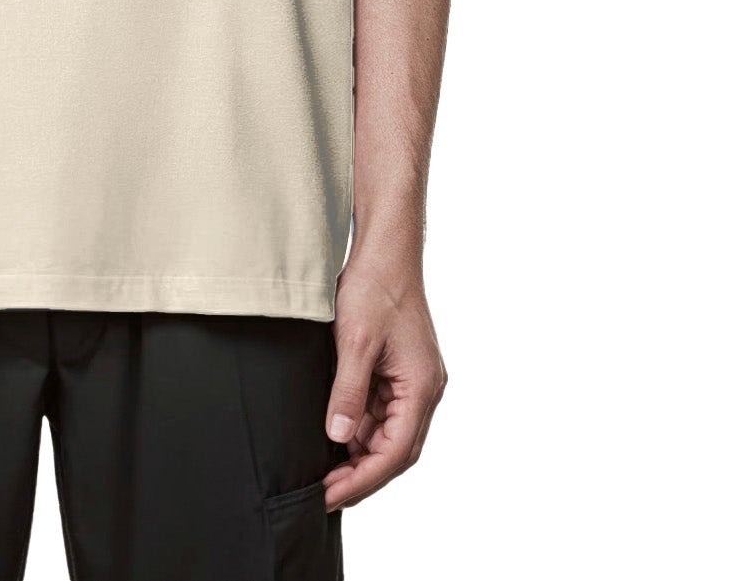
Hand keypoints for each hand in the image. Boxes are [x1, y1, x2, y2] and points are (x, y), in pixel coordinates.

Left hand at [323, 249, 447, 510]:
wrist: (385, 251)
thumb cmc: (374, 289)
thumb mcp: (354, 342)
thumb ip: (348, 393)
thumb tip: (337, 437)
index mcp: (421, 388)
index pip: (395, 453)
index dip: (363, 480)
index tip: (330, 495)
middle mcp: (424, 390)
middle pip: (396, 450)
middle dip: (362, 474)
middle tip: (324, 492)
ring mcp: (413, 381)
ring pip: (388, 433)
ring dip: (360, 453)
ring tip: (323, 469)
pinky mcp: (400, 371)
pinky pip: (382, 411)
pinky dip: (360, 427)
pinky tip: (334, 434)